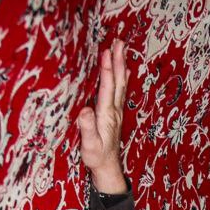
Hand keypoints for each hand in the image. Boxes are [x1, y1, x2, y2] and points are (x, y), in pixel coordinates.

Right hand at [77, 39, 129, 193]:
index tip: (106, 51)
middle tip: (119, 41)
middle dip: (118, 60)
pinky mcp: (115, 114)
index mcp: (106, 114)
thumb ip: (87, 128)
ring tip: (122, 48)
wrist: (108, 168)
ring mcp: (116, 111)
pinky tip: (125, 70)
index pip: (108, 87)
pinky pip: (121, 91)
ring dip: (121, 65)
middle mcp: (114, 110)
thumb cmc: (96, 157)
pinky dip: (123, 77)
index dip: (107, 69)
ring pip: (121, 83)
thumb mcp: (89, 145)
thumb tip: (85, 110)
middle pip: (118, 81)